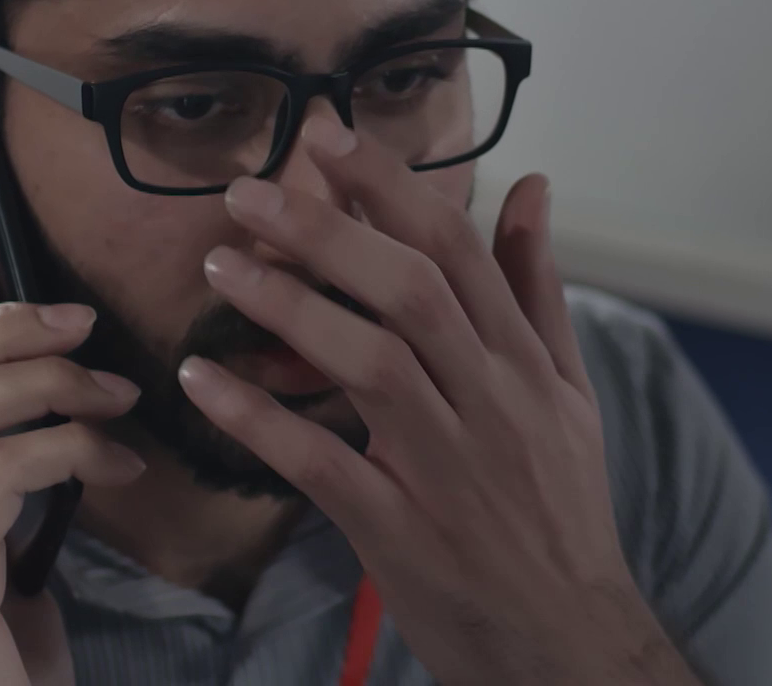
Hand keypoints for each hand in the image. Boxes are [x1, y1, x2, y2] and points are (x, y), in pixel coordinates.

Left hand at [179, 116, 698, 685]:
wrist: (569, 639)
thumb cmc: (561, 508)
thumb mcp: (568, 392)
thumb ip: (538, 288)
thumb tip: (533, 186)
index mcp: (523, 363)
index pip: (457, 251)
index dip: (390, 187)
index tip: (330, 135)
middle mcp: (489, 402)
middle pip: (410, 292)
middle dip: (329, 231)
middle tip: (249, 189)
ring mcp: (444, 467)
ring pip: (370, 365)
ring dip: (290, 307)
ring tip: (220, 264)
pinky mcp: (398, 529)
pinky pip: (321, 463)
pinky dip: (261, 420)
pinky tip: (202, 382)